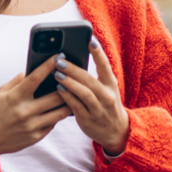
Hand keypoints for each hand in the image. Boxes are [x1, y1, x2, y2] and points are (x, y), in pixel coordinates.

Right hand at [0, 54, 72, 159]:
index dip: (48, 66)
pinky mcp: (36, 137)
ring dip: (68, 102)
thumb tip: (32, 70)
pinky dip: (57, 115)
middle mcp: (24, 112)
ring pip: (60, 112)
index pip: (35, 78)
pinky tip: (58, 110)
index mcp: (14, 98)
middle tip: (72, 78)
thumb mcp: (1, 93)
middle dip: (66, 86)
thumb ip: (17, 81)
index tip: (58, 57)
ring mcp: (31, 126)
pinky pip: (53, 123)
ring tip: (72, 95)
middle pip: (55, 96)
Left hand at [53, 37, 128, 154]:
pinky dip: (67, 97)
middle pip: (90, 79)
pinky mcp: (89, 119)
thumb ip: (91, 77)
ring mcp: (98, 108)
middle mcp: (107, 95)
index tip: (90, 40)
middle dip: (74, 69)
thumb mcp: (105, 89)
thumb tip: (70, 59)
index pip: (105, 66)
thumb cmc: (105, 104)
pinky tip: (58, 89)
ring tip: (56, 74)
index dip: (98, 53)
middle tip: (59, 60)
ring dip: (69, 83)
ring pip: (84, 93)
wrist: (116, 131)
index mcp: (111, 84)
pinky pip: (76, 106)